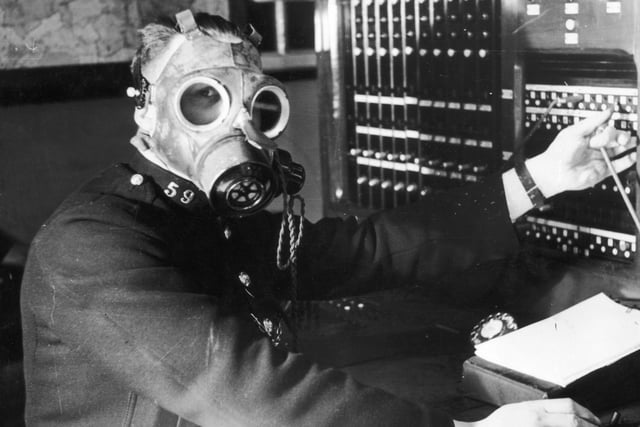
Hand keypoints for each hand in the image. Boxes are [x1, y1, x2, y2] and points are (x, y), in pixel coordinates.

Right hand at [454, 398, 600, 426]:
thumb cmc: (496, 425)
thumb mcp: (517, 409)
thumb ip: (537, 410)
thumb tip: (559, 414)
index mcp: (532, 409)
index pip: (567, 406)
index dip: (585, 412)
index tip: (593, 418)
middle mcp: (537, 420)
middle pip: (573, 420)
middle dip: (589, 425)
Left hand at [526, 109, 635, 197]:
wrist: (553, 171)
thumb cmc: (559, 152)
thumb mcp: (575, 131)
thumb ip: (593, 121)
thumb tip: (608, 110)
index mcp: (589, 136)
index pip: (606, 129)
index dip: (609, 130)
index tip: (607, 131)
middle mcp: (595, 147)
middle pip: (615, 139)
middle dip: (620, 136)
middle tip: (620, 138)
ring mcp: (599, 159)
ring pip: (619, 150)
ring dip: (627, 145)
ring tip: (631, 142)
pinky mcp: (602, 171)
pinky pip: (618, 166)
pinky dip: (627, 160)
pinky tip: (632, 155)